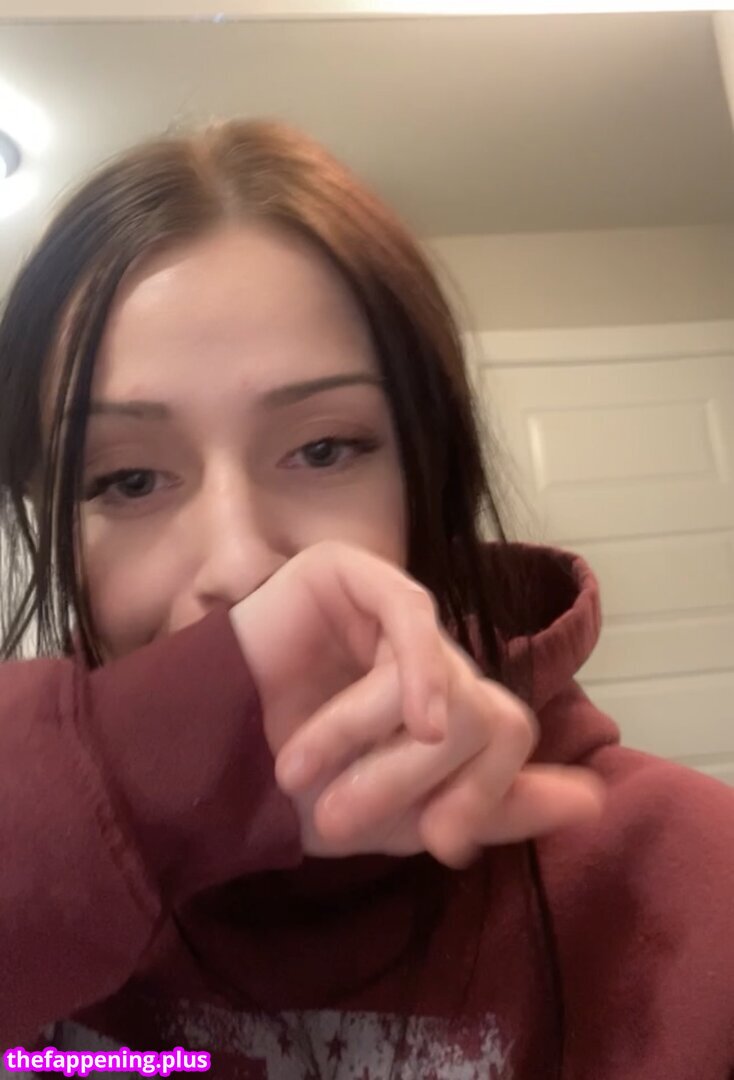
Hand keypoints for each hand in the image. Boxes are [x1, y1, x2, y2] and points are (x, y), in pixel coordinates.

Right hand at [231, 541, 603, 866]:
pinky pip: (412, 614)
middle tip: (340, 819)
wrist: (205, 759)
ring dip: (371, 742)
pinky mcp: (353, 575)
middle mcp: (430, 652)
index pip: (509, 735)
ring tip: (297, 770)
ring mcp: (393, 607)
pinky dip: (415, 671)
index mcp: (446, 701)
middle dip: (415, 779)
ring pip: (443, 678)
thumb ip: (495, 808)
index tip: (439, 846)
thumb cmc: (297, 789)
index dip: (489, 794)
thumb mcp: (406, 816)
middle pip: (484, 713)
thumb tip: (593, 800)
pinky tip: (410, 715)